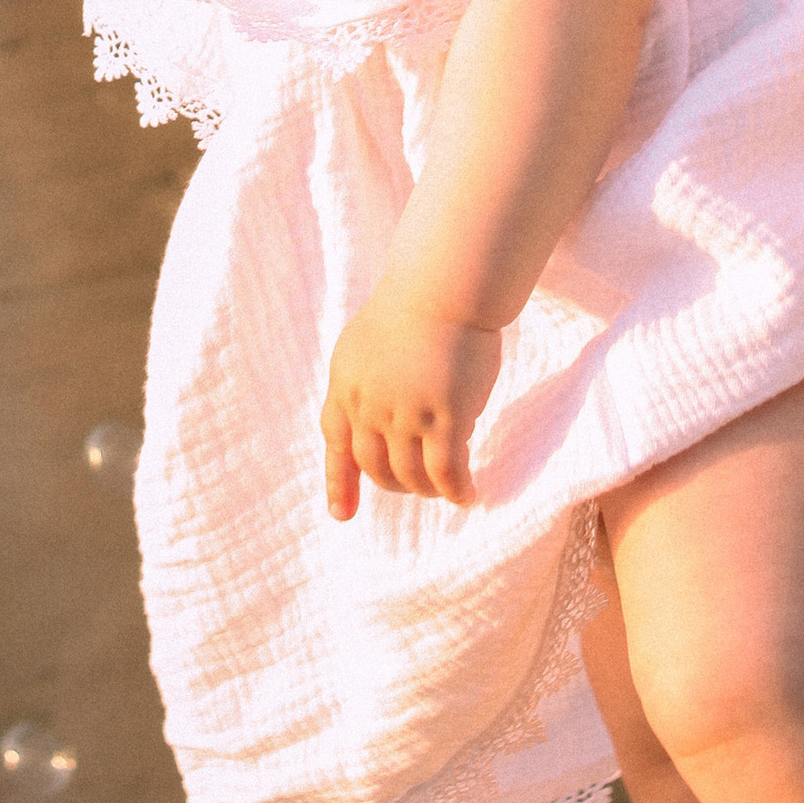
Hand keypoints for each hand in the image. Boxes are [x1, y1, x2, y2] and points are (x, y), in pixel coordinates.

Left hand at [322, 294, 504, 516]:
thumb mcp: (367, 344)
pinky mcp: (444, 418)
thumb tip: (384, 421)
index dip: (339, 482)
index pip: (336, 443)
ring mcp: (405, 415)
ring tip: (444, 492)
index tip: (341, 515)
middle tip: (416, 488)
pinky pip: (446, 472)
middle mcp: (369, 406)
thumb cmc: (414, 305)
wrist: (442, 287)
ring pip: (411, 475)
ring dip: (427, 490)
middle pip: (376, 466)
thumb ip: (368, 382)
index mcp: (346, 385)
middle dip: (395, 485)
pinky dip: (455, 490)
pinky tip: (467, 495)